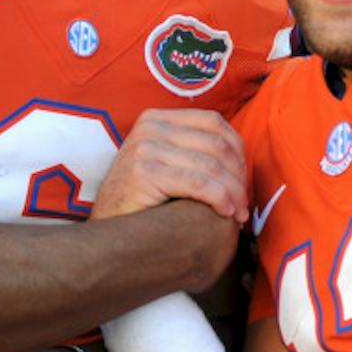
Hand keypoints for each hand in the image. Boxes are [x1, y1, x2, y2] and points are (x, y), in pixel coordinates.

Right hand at [91, 109, 247, 223]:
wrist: (106, 232)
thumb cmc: (142, 202)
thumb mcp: (165, 164)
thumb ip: (193, 152)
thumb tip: (241, 160)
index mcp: (157, 119)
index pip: (214, 123)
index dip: (237, 151)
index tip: (244, 179)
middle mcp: (151, 128)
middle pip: (217, 144)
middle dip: (239, 176)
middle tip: (245, 203)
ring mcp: (146, 148)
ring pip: (212, 165)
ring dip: (234, 192)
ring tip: (239, 214)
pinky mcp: (146, 172)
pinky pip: (200, 183)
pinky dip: (221, 198)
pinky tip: (227, 213)